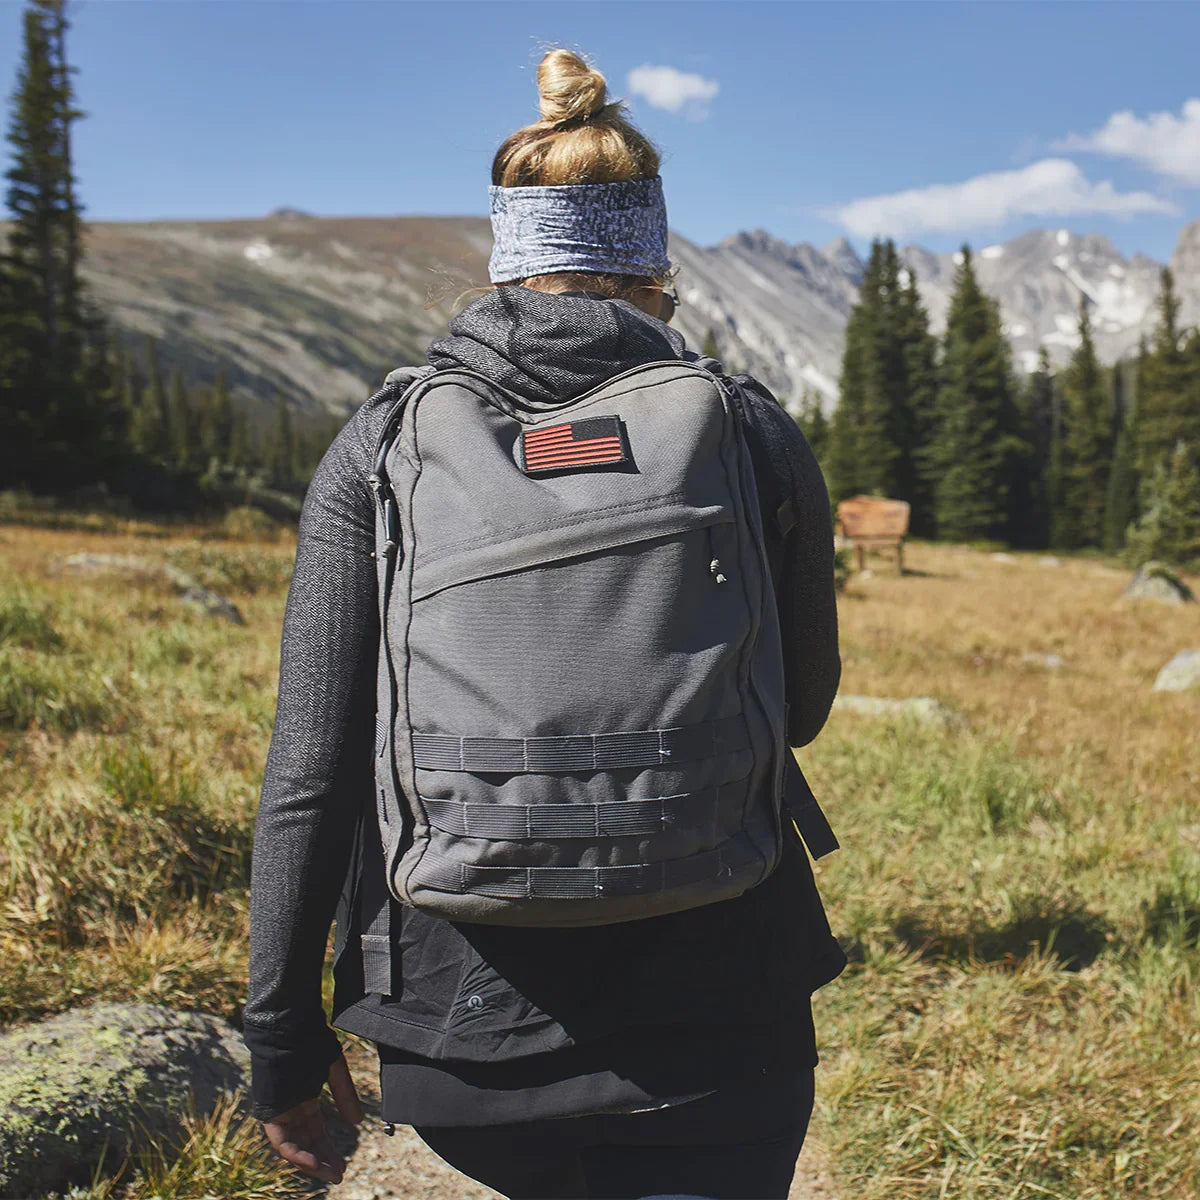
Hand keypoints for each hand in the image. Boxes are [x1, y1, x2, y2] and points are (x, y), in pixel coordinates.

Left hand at [261, 1054, 362, 1183]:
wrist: (289, 1027)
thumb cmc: (311, 1041)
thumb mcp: (335, 1069)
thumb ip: (345, 1095)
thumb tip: (357, 1122)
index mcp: (304, 1098)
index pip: (315, 1131)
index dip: (329, 1148)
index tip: (343, 1163)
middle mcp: (291, 1109)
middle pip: (306, 1142)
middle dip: (322, 1160)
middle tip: (338, 1174)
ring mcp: (280, 1111)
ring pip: (294, 1146)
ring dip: (311, 1162)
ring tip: (329, 1173)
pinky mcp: (270, 1111)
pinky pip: (281, 1141)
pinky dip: (296, 1153)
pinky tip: (311, 1162)